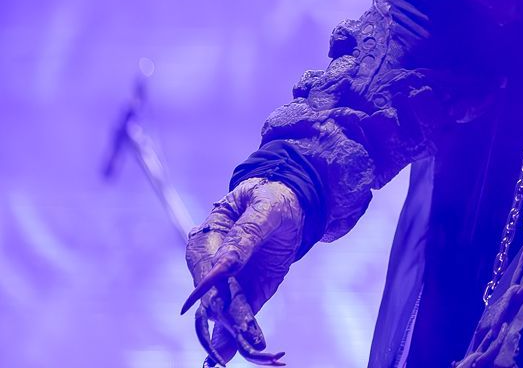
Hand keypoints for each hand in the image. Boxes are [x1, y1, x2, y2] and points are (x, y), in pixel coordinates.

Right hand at [182, 177, 303, 364]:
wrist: (290, 204)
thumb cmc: (272, 198)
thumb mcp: (264, 208)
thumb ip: (246, 233)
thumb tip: (223, 264)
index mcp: (207, 238)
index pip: (205, 267)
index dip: (211, 288)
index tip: (220, 307)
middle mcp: (210, 266)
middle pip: (213, 297)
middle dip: (229, 317)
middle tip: (247, 334)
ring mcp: (228, 283)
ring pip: (225, 314)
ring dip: (238, 334)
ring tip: (256, 348)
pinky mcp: (248, 293)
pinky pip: (245, 317)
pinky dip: (250, 336)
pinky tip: (258, 352)